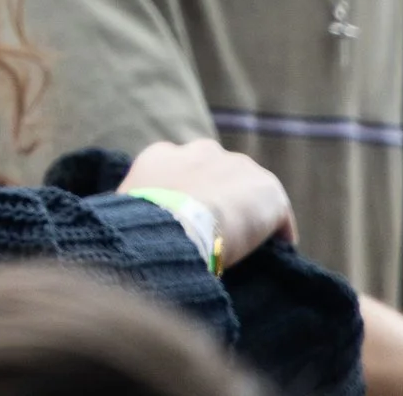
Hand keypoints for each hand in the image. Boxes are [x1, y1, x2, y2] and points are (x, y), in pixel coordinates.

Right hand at [121, 138, 294, 267]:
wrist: (175, 223)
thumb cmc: (139, 223)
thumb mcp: (124, 208)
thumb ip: (135, 207)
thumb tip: (129, 228)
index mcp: (162, 154)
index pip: (180, 168)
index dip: (186, 192)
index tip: (188, 215)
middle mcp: (200, 150)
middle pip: (218, 171)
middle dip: (219, 193)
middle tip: (218, 227)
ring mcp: (236, 166)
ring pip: (248, 188)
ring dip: (248, 209)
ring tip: (250, 241)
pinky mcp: (268, 188)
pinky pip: (278, 213)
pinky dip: (278, 231)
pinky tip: (278, 251)